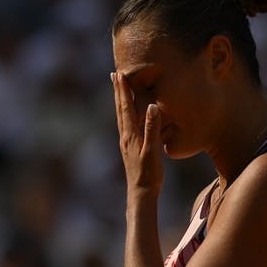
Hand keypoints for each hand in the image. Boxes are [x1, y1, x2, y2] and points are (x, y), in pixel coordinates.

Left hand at [112, 72, 162, 195]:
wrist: (141, 192)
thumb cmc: (149, 173)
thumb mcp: (152, 150)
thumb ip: (152, 128)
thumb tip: (152, 106)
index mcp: (130, 134)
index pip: (126, 107)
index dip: (123, 90)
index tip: (120, 74)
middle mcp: (125, 136)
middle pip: (120, 108)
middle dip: (118, 91)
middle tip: (114, 74)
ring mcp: (126, 142)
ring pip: (121, 116)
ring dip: (119, 100)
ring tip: (118, 88)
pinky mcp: (129, 147)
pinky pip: (125, 124)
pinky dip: (124, 113)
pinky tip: (126, 113)